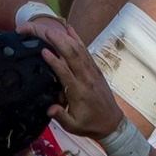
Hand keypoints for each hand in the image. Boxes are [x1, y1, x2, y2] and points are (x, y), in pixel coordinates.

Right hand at [20, 14, 122, 139]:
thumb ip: (61, 116)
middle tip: (46, 32)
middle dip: (60, 43)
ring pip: (80, 51)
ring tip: (53, 28)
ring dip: (67, 38)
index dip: (54, 61)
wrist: (112, 122)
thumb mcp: (73, 126)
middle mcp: (86, 78)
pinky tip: (70, 30)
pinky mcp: (95, 69)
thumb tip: (49, 109)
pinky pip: (86, 52)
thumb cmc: (89, 124)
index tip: (43, 50)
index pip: (65, 73)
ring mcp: (92, 72)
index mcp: (78, 92)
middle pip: (73, 56)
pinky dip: (78, 40)